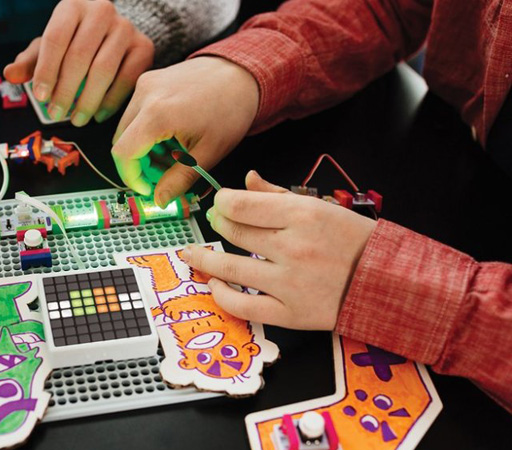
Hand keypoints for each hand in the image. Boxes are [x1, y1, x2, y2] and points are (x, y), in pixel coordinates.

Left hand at [3, 0, 153, 126]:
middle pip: (80, 56)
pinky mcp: (144, 47)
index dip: (46, 71)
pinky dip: (111, 102)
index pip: (55, 39)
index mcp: (73, 6)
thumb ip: (30, 61)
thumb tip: (10, 74)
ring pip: (104, 70)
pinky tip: (98, 115)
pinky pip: (127, 79)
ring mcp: (126, 28)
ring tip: (76, 119)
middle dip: (66, 90)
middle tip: (56, 114)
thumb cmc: (75, 40)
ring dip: (87, 101)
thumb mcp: (50, 46)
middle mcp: (101, 11)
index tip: (41, 97)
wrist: (114, 32)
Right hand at [110, 56, 258, 206]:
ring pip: (126, 128)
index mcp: (158, 113)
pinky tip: (171, 135)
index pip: (123, 154)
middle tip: (166, 172)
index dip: (131, 177)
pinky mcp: (149, 80)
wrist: (241, 73)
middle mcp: (145, 94)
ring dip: (143, 148)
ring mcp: (145, 84)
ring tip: (173, 152)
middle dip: (139, 164)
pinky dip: (146, 131)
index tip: (148, 188)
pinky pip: (135, 112)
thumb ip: (179, 180)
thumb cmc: (231, 108)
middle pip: (122, 142)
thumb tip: (160, 201)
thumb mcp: (208, 153)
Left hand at [183, 171, 376, 329]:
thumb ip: (279, 195)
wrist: (387, 283)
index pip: (241, 204)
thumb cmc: (354, 241)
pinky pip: (243, 305)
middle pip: (234, 233)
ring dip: (204, 260)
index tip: (221, 203)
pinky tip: (215, 285)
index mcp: (303, 215)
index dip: (222, 202)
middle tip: (215, 224)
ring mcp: (290, 283)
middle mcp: (293, 247)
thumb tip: (246, 180)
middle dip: (218, 225)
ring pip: (230, 269)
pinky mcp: (290, 313)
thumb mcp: (322, 207)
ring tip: (192, 255)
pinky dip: (222, 295)